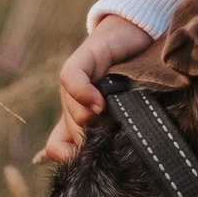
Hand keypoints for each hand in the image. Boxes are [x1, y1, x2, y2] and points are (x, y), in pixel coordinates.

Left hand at [43, 12, 153, 162]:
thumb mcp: (125, 111)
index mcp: (77, 116)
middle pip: (72, 132)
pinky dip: (83, 92)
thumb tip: (103, 163)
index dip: (68, 157)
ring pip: (74, 112)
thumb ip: (112, 133)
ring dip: (93, 118)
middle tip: (118, 132)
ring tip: (116, 115)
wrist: (140, 33)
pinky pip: (71, 78)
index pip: (57, 147)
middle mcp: (71, 100)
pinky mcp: (84, 57)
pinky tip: (99, 102)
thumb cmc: (137, 76)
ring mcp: (74, 81)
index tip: (91, 163)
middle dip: (94, 138)